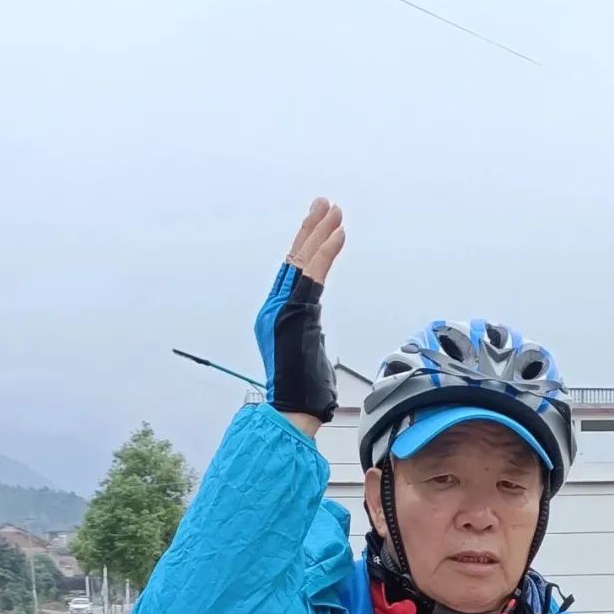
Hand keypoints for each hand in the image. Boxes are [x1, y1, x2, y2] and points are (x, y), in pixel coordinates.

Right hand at [254, 198, 344, 431]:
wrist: (294, 410)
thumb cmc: (304, 393)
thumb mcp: (309, 355)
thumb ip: (310, 338)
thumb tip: (316, 339)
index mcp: (277, 315)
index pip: (293, 273)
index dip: (306, 246)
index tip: (322, 226)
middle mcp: (275, 307)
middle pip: (294, 259)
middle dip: (311, 228)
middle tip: (324, 203)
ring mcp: (282, 308)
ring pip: (302, 261)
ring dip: (319, 232)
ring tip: (334, 210)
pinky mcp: (295, 312)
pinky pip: (313, 274)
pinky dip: (326, 252)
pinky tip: (338, 234)